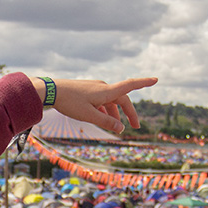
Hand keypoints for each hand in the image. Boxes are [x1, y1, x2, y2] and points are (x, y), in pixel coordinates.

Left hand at [33, 76, 156, 133]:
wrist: (50, 91)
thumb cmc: (70, 103)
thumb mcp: (90, 116)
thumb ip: (106, 122)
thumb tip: (121, 128)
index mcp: (107, 91)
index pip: (130, 85)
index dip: (144, 83)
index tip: (156, 79)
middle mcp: (103, 87)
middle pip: (122, 99)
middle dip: (129, 113)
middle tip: (135, 127)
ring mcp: (95, 88)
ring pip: (110, 100)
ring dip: (115, 113)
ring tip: (116, 127)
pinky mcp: (87, 91)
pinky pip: (101, 100)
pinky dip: (104, 109)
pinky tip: (100, 118)